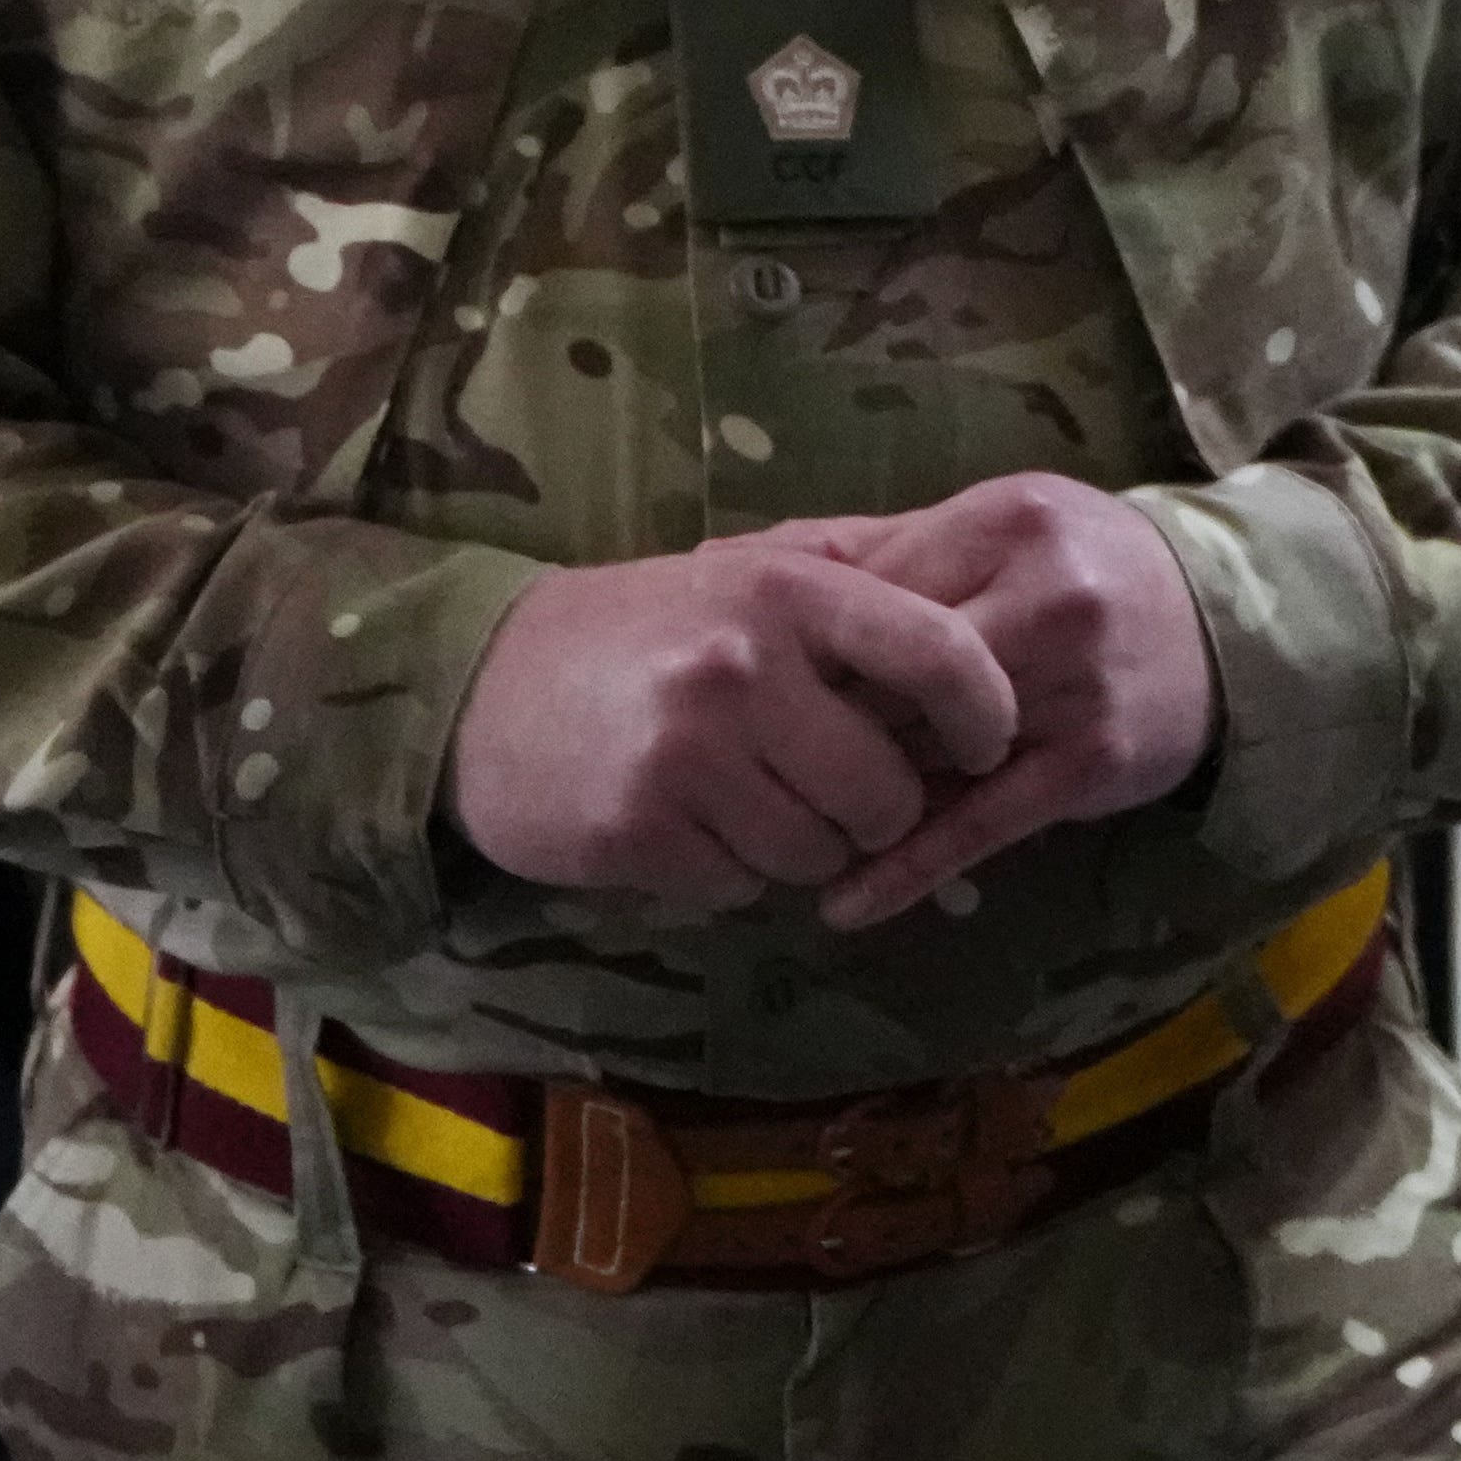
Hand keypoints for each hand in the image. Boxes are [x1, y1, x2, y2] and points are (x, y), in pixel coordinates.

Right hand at [444, 537, 1019, 911]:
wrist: (476, 683)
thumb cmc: (640, 630)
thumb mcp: (743, 572)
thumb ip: (852, 580)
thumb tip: (981, 610)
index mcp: (786, 591)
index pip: (942, 655)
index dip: (984, 714)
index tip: (983, 745)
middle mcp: (742, 666)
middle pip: (887, 790)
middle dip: (876, 811)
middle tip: (834, 793)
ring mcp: (686, 753)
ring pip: (819, 853)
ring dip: (800, 848)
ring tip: (748, 802)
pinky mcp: (636, 830)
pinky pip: (740, 888)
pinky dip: (728, 873)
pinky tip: (688, 827)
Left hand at [759, 474, 1217, 930]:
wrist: (1231, 623)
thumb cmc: (1089, 571)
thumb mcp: (998, 531)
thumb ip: (879, 548)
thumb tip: (730, 559)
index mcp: (1007, 521)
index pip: (870, 593)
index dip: (812, 647)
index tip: (766, 688)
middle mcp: (1046, 595)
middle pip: (891, 674)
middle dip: (832, 722)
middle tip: (775, 759)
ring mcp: (1075, 681)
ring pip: (927, 750)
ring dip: (862, 792)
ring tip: (799, 825)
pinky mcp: (1094, 760)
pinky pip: (981, 823)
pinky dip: (907, 869)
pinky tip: (846, 904)